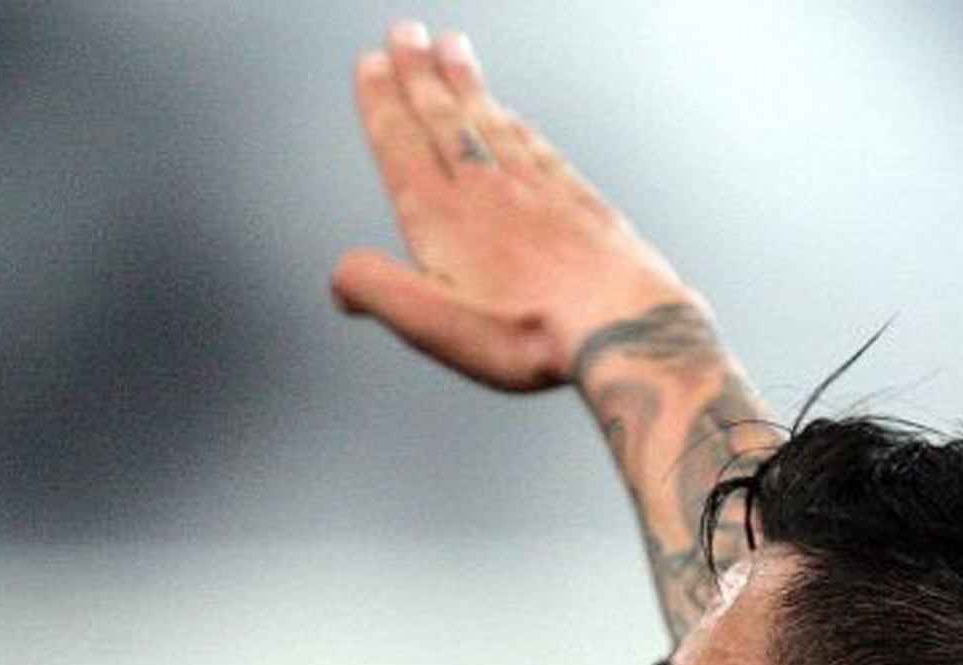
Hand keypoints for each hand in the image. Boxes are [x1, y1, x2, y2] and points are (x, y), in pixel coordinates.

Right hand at [331, 22, 696, 391]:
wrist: (622, 326)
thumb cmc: (531, 332)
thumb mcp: (433, 323)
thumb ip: (377, 290)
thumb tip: (341, 275)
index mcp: (443, 217)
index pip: (401, 145)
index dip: (382, 103)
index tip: (371, 64)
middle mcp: (488, 192)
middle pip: (445, 121)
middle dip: (420, 76)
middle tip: (406, 34)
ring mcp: (537, 192)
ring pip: (491, 123)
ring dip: (466, 85)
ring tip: (452, 50)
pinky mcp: (579, 203)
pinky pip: (539, 149)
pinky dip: (518, 125)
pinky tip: (514, 115)